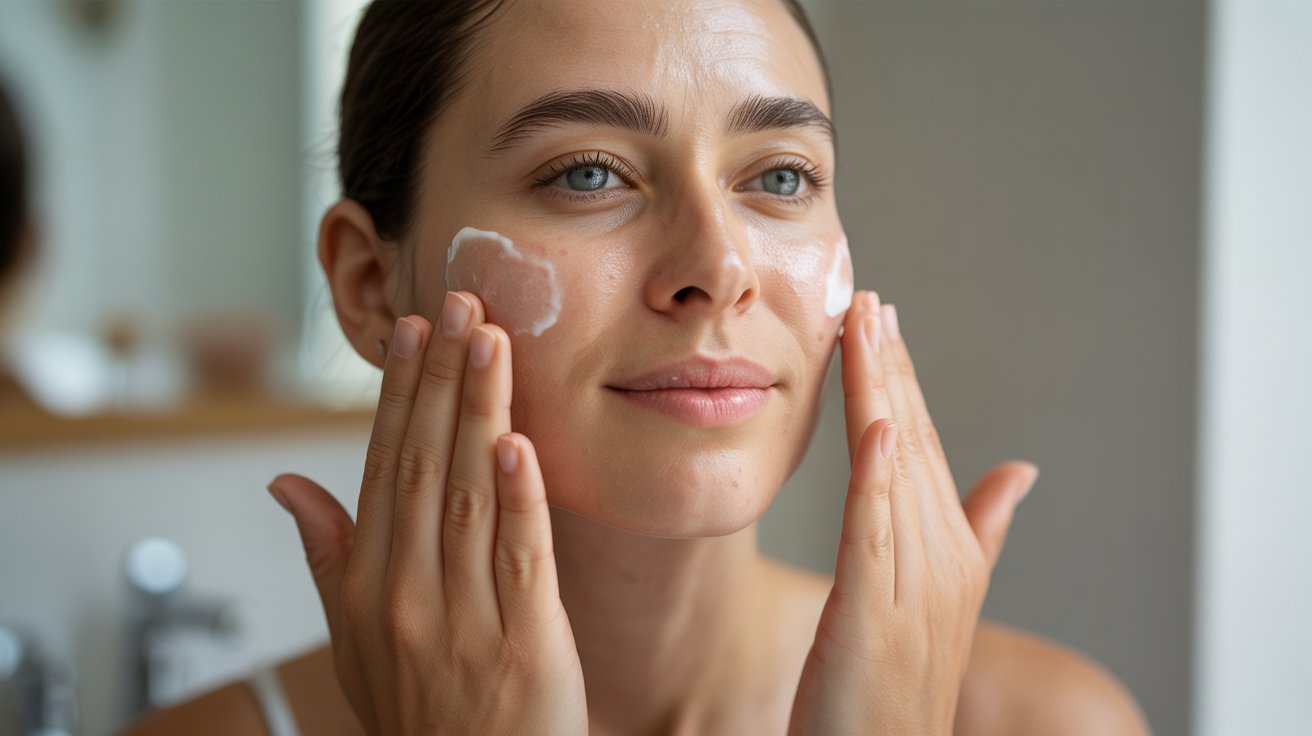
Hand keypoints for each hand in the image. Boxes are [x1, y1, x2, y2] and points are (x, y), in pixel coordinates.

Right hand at [266, 292, 587, 735]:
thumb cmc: (415, 710)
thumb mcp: (349, 636)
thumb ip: (325, 552)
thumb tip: (284, 481)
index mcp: (368, 582)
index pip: (383, 465)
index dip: (399, 393)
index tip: (415, 331)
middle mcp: (408, 592)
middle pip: (426, 464)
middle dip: (443, 379)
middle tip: (461, 304)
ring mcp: (465, 616)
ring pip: (472, 494)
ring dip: (481, 411)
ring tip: (492, 342)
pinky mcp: (524, 640)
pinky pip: (519, 556)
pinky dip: (519, 497)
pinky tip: (518, 441)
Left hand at [788, 291, 1038, 735]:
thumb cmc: (898, 683)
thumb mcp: (940, 596)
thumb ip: (983, 528)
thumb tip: (1023, 469)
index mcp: (951, 549)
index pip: (922, 443)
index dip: (904, 377)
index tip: (884, 318)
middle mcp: (938, 556)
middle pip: (910, 440)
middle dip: (891, 365)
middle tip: (872, 298)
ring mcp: (909, 580)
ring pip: (891, 466)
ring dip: (880, 393)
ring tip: (864, 327)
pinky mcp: (872, 606)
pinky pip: (872, 527)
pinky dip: (875, 472)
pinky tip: (873, 420)